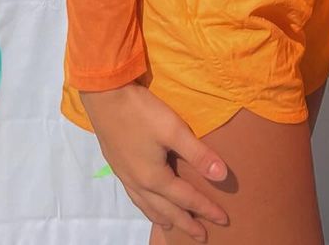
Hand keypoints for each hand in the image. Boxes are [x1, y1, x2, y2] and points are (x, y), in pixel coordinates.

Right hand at [80, 81, 228, 241]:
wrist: (105, 98)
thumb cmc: (142, 112)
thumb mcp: (174, 130)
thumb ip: (198, 154)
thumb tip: (222, 176)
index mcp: (154, 178)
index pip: (186, 199)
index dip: (206, 209)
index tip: (223, 220)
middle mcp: (139, 183)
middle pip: (166, 210)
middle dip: (185, 223)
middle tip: (201, 237)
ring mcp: (126, 176)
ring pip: (147, 206)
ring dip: (163, 218)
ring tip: (172, 227)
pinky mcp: (118, 166)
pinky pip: (135, 197)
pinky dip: (146, 206)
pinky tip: (146, 200)